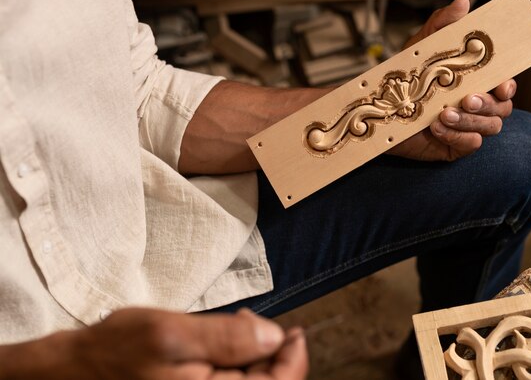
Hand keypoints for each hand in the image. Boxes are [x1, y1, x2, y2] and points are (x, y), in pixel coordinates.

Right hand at [0, 308, 306, 379]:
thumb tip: (274, 336)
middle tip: (256, 321)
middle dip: (270, 354)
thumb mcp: (172, 333)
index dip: (294, 360)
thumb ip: (225, 338)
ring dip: (253, 356)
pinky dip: (234, 360)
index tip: (296, 331)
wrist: (74, 370)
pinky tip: (223, 340)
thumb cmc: (117, 350)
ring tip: (238, 325)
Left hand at [389, 0, 514, 161]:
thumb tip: (463, 3)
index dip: (509, 85)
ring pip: (490, 127)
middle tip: (466, 99)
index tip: (502, 85)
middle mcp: (477, 106)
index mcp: (477, 81)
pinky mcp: (454, 145)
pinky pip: (471, 145)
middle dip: (487, 104)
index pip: (506, 85)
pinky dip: (457, 136)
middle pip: (502, 108)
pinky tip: (436, 128)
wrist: (380, 109)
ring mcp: (468, 127)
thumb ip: (442, 25)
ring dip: (470, 121)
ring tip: (444, 114)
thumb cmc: (405, 77)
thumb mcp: (422, 46)